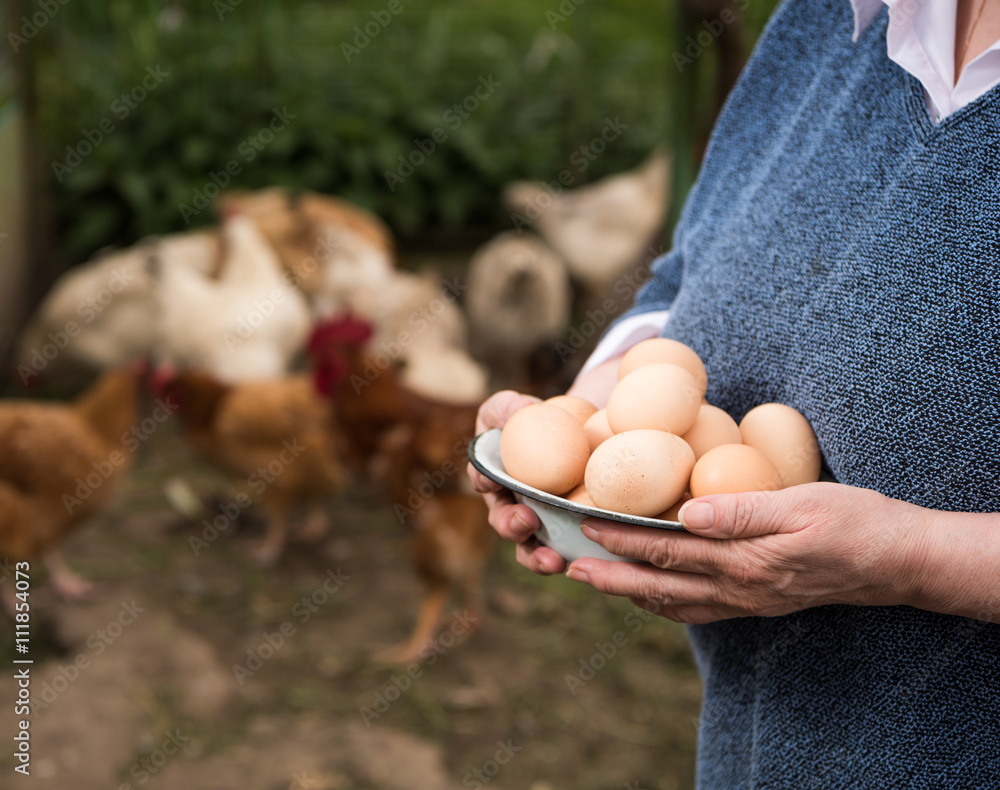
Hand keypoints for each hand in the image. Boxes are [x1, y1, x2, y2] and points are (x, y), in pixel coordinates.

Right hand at [467, 390, 566, 574]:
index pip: (482, 480)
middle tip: (526, 520)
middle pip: (503, 521)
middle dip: (511, 525)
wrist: (573, 432)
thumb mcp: (515, 406)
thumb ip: (507, 408)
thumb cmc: (536, 418)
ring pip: (529, 547)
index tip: (491, 482)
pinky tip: (580, 558)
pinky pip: (564, 551)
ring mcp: (536, 523)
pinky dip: (569, 557)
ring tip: (551, 560)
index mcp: (494, 477)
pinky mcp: (563, 534)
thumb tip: (521, 410)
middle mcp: (510, 505)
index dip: (483, 482)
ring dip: (536, 557)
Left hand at [564, 482, 929, 622]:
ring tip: (595, 578)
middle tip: (567, 566)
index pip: (667, 548)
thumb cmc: (855, 522)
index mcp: (744, 560)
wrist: (898, 561)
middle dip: (610, 574)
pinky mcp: (757, 599)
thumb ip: (743, 511)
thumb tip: (688, 511)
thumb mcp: (803, 505)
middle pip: (660, 584)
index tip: (583, 522)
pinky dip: (665, 601)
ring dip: (631, 590)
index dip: (622, 536)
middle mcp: (739, 588)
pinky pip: (699, 608)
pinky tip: (652, 591)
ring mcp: (747, 599)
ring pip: (674, 602)